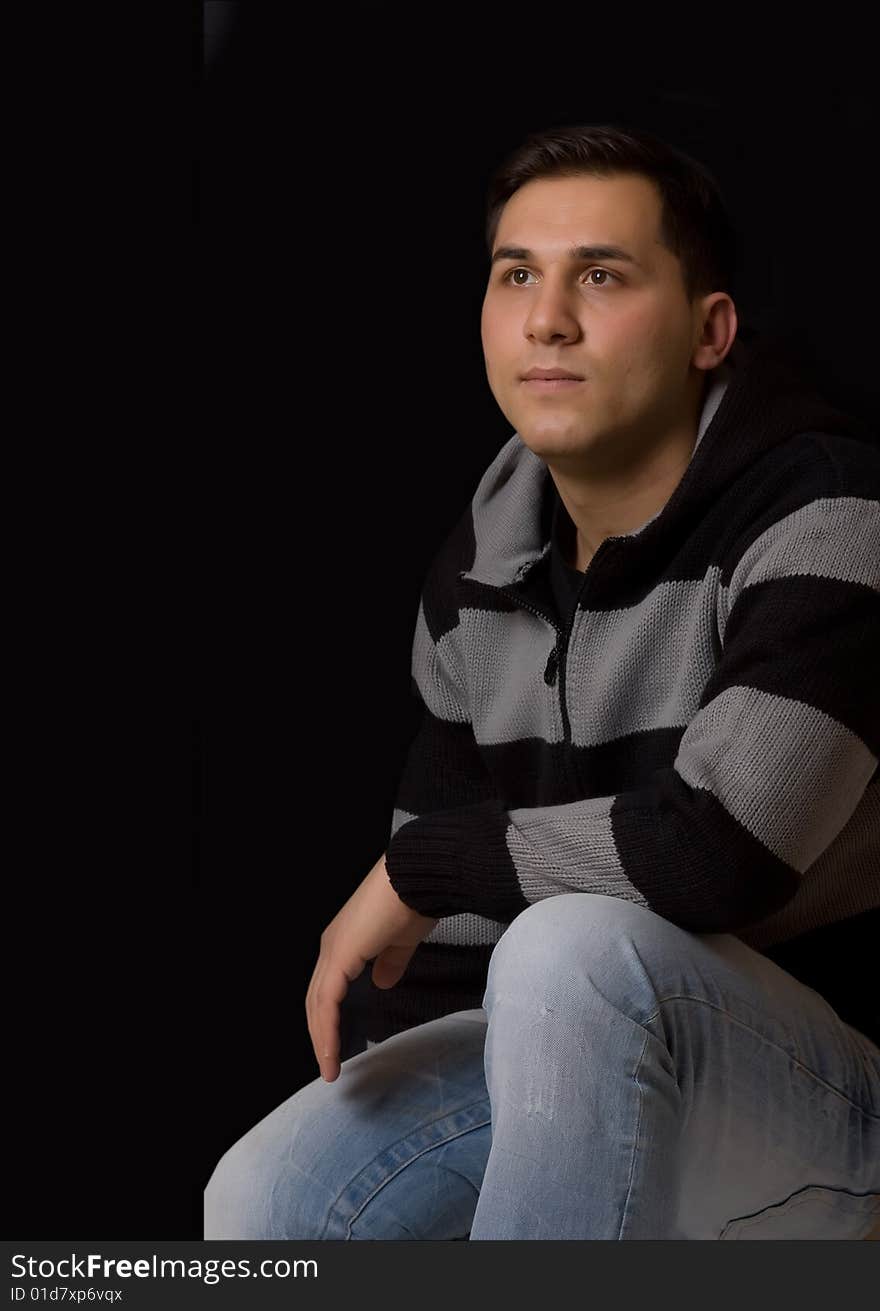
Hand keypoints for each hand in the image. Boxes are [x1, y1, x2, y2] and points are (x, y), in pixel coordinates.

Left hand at [305, 851, 438, 1082]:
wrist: (416, 877)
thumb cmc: (414, 902)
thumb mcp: (401, 941)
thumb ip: (390, 963)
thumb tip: (382, 983)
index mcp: (344, 943)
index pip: (329, 988)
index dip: (330, 1019)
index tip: (337, 1049)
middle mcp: (332, 946)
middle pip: (316, 999)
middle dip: (321, 1034)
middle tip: (329, 1066)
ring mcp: (333, 950)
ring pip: (317, 1003)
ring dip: (322, 1038)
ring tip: (330, 1068)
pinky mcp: (339, 956)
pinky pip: (327, 1001)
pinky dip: (327, 1029)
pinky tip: (332, 1051)